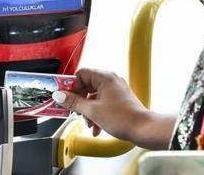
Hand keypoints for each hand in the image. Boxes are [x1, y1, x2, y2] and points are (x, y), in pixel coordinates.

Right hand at [52, 68, 172, 148]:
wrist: (143, 129)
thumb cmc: (123, 118)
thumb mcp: (92, 111)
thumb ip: (74, 102)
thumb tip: (60, 96)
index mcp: (104, 77)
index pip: (81, 74)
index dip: (71, 87)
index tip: (65, 97)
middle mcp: (110, 81)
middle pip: (86, 86)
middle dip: (80, 102)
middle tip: (75, 111)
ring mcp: (115, 90)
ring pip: (93, 97)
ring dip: (88, 111)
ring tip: (89, 123)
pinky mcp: (119, 100)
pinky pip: (102, 103)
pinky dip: (96, 114)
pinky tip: (96, 127)